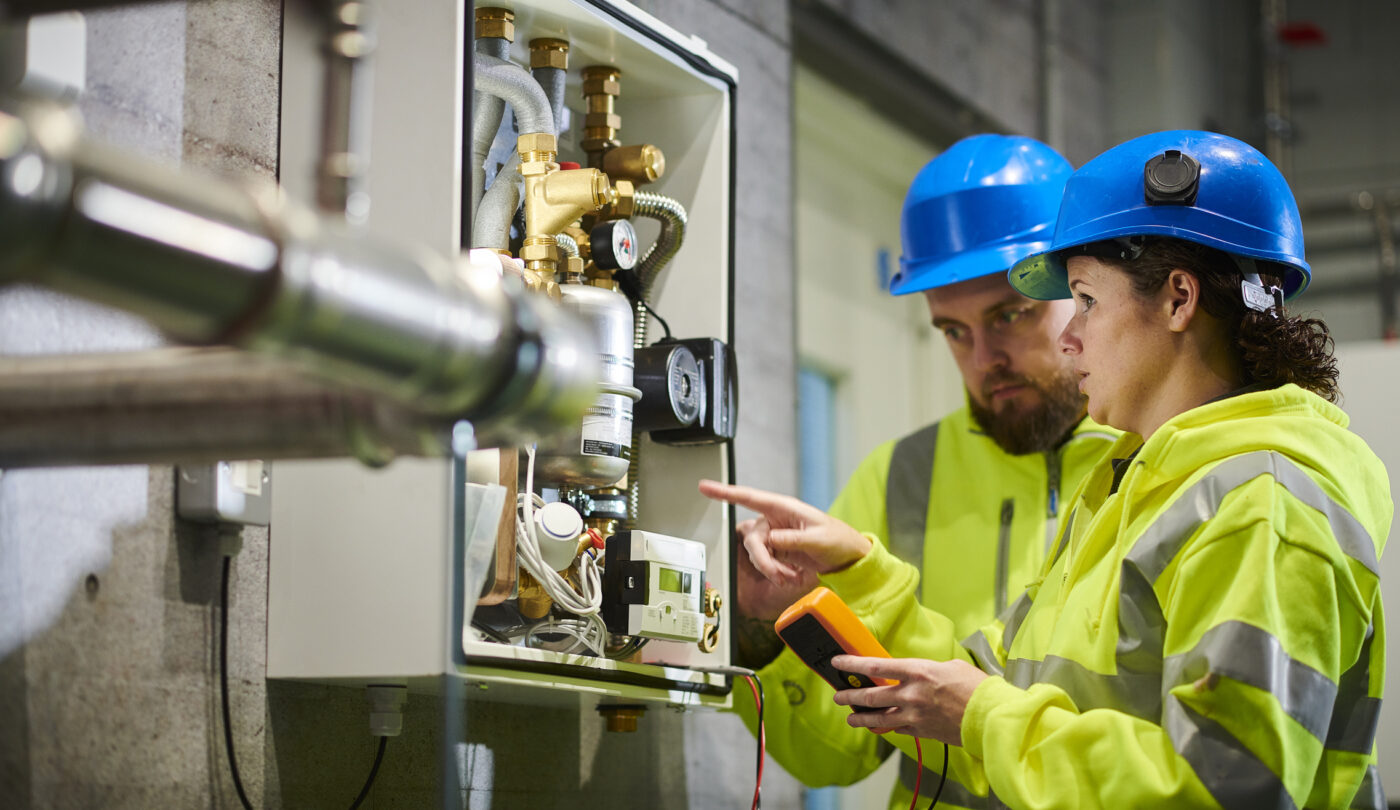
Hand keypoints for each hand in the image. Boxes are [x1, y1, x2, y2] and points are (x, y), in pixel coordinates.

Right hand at [698, 480, 871, 575]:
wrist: (847, 559)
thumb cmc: (838, 540)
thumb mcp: (819, 539)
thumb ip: (793, 539)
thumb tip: (771, 539)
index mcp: (784, 507)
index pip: (750, 498)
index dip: (725, 492)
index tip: (705, 487)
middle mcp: (775, 520)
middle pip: (753, 539)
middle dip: (764, 560)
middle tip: (780, 575)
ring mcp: (776, 537)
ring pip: (758, 554)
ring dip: (773, 569)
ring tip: (791, 577)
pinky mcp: (778, 552)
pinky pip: (767, 564)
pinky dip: (778, 573)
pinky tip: (793, 575)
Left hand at [829, 655, 988, 744]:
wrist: (991, 716)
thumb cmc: (976, 687)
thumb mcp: (949, 666)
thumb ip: (926, 670)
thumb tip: (917, 675)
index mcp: (918, 671)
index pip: (875, 666)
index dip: (852, 664)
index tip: (837, 662)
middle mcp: (911, 694)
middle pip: (870, 696)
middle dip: (850, 696)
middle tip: (839, 695)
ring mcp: (914, 715)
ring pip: (878, 718)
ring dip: (860, 718)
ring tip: (850, 717)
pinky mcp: (921, 731)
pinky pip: (897, 729)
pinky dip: (887, 728)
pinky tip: (879, 727)